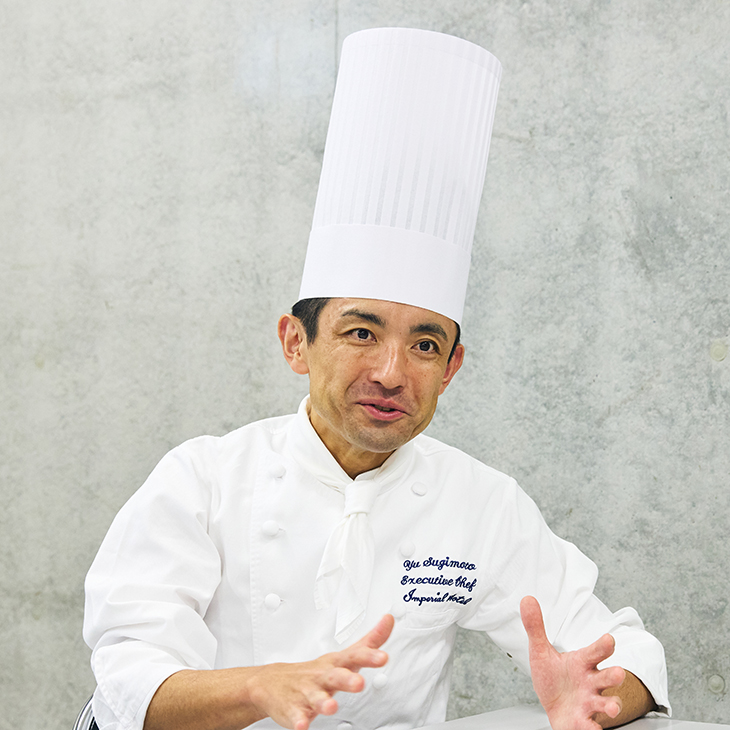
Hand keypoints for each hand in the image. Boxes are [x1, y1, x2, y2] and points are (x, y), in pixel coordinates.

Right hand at [246, 613, 394, 729]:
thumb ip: (370, 642)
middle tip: (359, 683)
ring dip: (323, 702)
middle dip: (347, 679)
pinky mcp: (293, 709)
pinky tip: (303, 725)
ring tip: (331, 708)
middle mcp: (322, 676)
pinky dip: (299, 720)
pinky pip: (296, 715)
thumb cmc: (317, 671)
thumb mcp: (344, 656)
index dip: (369, 656)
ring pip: (316, 697)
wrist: (275, 683)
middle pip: (335, 676)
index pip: (354, 656)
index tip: (383, 657)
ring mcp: (307, 692)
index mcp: (336, 664)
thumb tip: (389, 619)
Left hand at [520, 596, 625, 729]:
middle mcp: (591, 682)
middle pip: (608, 676)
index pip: (595, 651)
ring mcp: (590, 703)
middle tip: (619, 672)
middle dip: (614, 675)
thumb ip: (535, 627)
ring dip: (612, 705)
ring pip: (607, 703)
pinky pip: (590, 726)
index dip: (602, 646)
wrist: (555, 706)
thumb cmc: (553, 677)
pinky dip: (592, 729)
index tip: (608, 639)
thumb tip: (527, 599)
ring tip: (613, 707)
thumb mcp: (541, 652)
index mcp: (582, 662)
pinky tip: (592, 729)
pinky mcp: (584, 721)